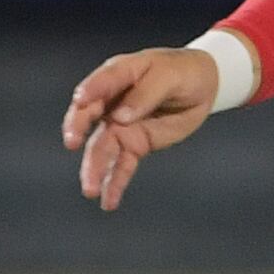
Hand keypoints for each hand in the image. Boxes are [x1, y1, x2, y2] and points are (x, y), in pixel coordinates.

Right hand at [62, 46, 220, 210]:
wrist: (202, 86)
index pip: (98, 84)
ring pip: (101, 149)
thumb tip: (121, 116)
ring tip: (90, 190)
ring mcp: (120, 126)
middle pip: (88, 118)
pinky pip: (121, 165)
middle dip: (77, 129)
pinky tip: (108, 201)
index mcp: (117, 76)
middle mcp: (111, 103)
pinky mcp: (135, 144)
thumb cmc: (180, 72)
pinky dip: (115, 183)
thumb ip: (145, 94)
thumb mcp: (168, 75)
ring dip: (94, 169)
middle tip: (71, 142)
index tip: (81, 101)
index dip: (89, 92)